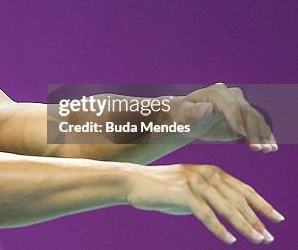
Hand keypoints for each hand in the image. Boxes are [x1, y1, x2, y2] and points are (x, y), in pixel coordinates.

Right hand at [127, 164, 283, 243]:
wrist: (135, 181)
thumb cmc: (163, 188)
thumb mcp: (191, 189)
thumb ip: (210, 196)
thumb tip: (230, 214)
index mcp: (211, 171)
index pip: (243, 189)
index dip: (262, 204)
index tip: (277, 218)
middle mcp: (206, 173)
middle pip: (238, 199)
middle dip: (256, 219)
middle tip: (268, 237)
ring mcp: (195, 182)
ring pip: (226, 207)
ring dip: (244, 225)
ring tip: (257, 239)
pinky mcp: (183, 193)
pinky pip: (206, 214)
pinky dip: (219, 228)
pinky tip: (229, 240)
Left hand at [170, 83, 276, 151]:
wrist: (188, 119)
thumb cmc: (183, 115)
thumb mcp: (184, 114)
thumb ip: (194, 111)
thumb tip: (208, 108)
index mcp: (216, 92)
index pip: (230, 104)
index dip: (236, 118)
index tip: (240, 133)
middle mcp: (231, 96)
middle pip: (246, 112)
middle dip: (252, 130)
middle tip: (255, 148)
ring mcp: (240, 105)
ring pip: (256, 119)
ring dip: (262, 135)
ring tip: (266, 150)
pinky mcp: (245, 117)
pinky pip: (258, 125)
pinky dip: (265, 136)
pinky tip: (271, 148)